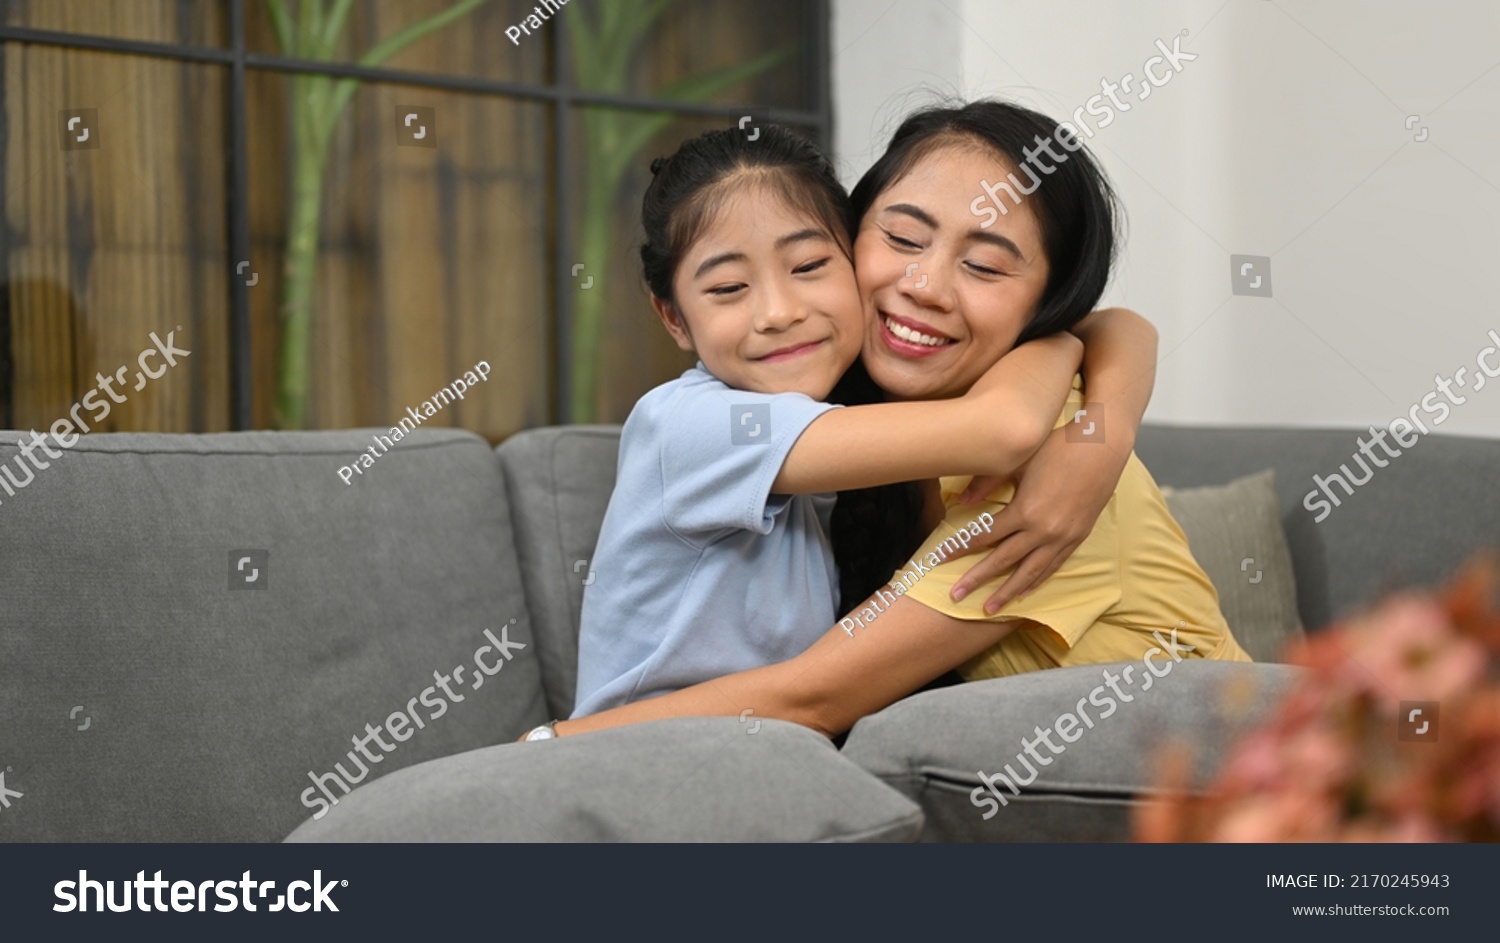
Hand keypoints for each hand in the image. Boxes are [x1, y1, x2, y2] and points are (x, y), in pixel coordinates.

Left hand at [950, 425, 1129, 612]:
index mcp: (1025, 511)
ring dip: (1007, 592)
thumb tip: (962, 502)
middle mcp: (1043, 531)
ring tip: (989, 609)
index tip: (939, 559)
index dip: (959, 548)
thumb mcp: (1019, 461)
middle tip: (954, 596)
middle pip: (1002, 561)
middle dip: (976, 580)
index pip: (983, 536)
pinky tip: (1024, 592)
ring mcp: (1062, 538)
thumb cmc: (1057, 447)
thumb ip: (988, 482)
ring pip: (1029, 572)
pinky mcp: (1077, 538)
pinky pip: (1053, 566)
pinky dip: (1037, 581)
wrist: (1102, 448)